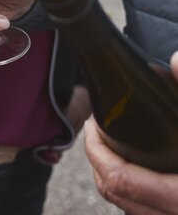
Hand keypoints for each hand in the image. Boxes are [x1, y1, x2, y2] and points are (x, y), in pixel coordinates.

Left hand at [84, 52, 177, 214]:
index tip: (92, 124)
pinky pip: (144, 209)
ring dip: (114, 174)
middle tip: (97, 128)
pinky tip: (142, 163)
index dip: (97, 152)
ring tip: (113, 142)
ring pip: (128, 207)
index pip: (119, 180)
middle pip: (115, 194)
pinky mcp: (175, 213)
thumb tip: (177, 60)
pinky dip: (135, 188)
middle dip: (98, 160)